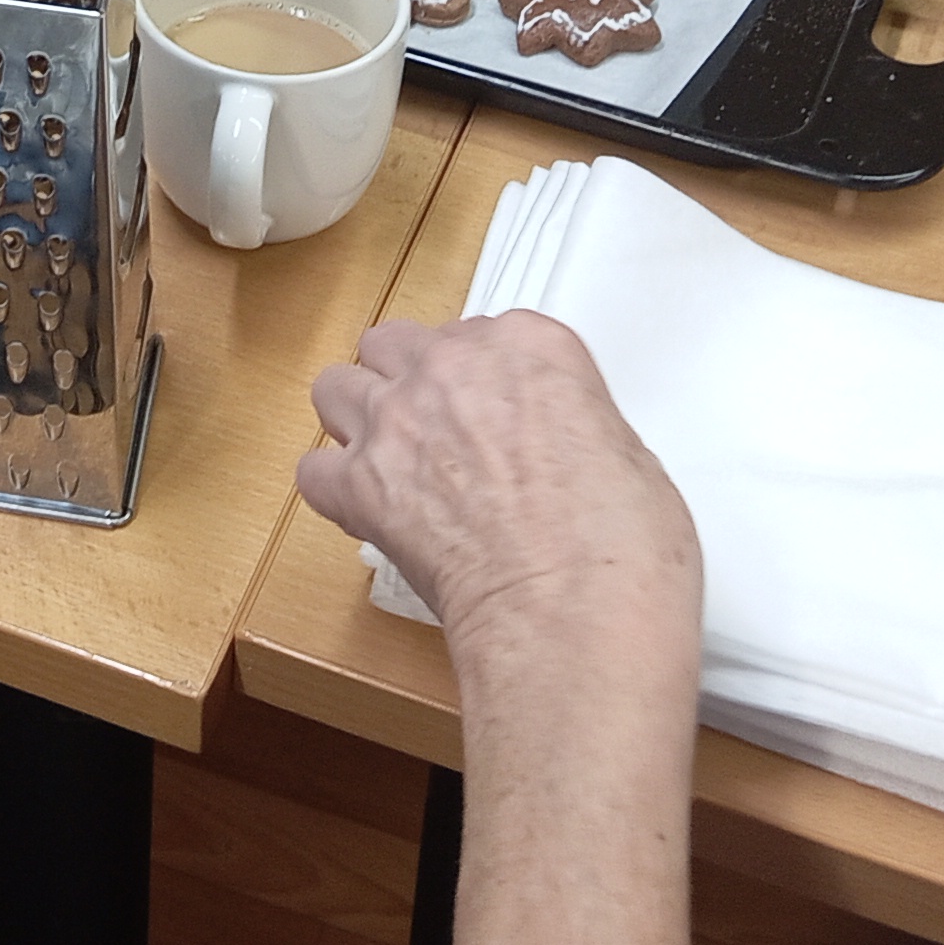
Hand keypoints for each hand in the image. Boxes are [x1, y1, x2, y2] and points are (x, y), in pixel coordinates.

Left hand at [296, 313, 700, 685]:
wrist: (573, 612)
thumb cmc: (619, 549)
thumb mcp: (629, 453)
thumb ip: (573, 422)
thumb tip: (557, 448)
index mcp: (527, 346)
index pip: (483, 332)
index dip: (488, 379)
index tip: (501, 414)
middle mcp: (451, 368)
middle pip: (398, 346)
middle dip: (410, 381)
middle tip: (437, 430)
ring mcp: (395, 422)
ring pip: (337, 387)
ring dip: (358, 418)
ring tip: (389, 459)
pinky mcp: (359, 485)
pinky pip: (314, 470)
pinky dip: (334, 489)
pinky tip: (366, 511)